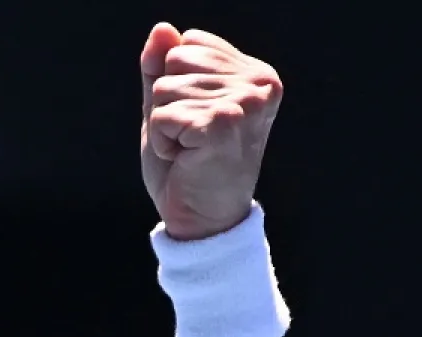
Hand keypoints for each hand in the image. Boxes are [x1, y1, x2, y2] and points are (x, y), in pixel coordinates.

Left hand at [140, 23, 281, 240]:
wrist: (203, 222)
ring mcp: (245, 102)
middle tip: (192, 141)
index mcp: (255, 73)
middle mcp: (259, 83)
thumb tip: (162, 29)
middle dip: (167, 104)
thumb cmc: (188, 167)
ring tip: (190, 152)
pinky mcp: (224, 123)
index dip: (176, 85)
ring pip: (165, 89)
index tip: (198, 122)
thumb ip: (163, 69)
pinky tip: (186, 160)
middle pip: (173, 62)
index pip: (188, 44)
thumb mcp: (170, 109)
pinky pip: (162, 115)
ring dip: (165, 127)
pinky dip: (163, 142)